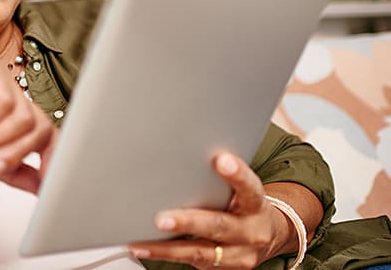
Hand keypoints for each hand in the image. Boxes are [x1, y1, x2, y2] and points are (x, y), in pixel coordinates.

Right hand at [0, 51, 56, 192]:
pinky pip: (4, 102)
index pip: (46, 133)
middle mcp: (11, 95)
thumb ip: (13, 171)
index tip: (50, 181)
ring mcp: (1, 79)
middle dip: (14, 153)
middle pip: (38, 127)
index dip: (53, 156)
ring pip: (23, 117)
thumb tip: (41, 187)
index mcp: (13, 115)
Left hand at [128, 153, 293, 268]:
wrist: (267, 236)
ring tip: (141, 242)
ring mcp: (237, 254)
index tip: (221, 160)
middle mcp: (250, 232)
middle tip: (162, 219)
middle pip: (218, 225)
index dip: (236, 174)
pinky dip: (166, 254)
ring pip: (200, 252)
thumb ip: (222, 177)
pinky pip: (192, 262)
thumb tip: (186, 152)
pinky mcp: (223, 268)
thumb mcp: (243, 188)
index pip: (249, 187)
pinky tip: (145, 247)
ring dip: (166, 248)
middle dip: (188, 222)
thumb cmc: (245, 204)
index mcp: (255, 204)